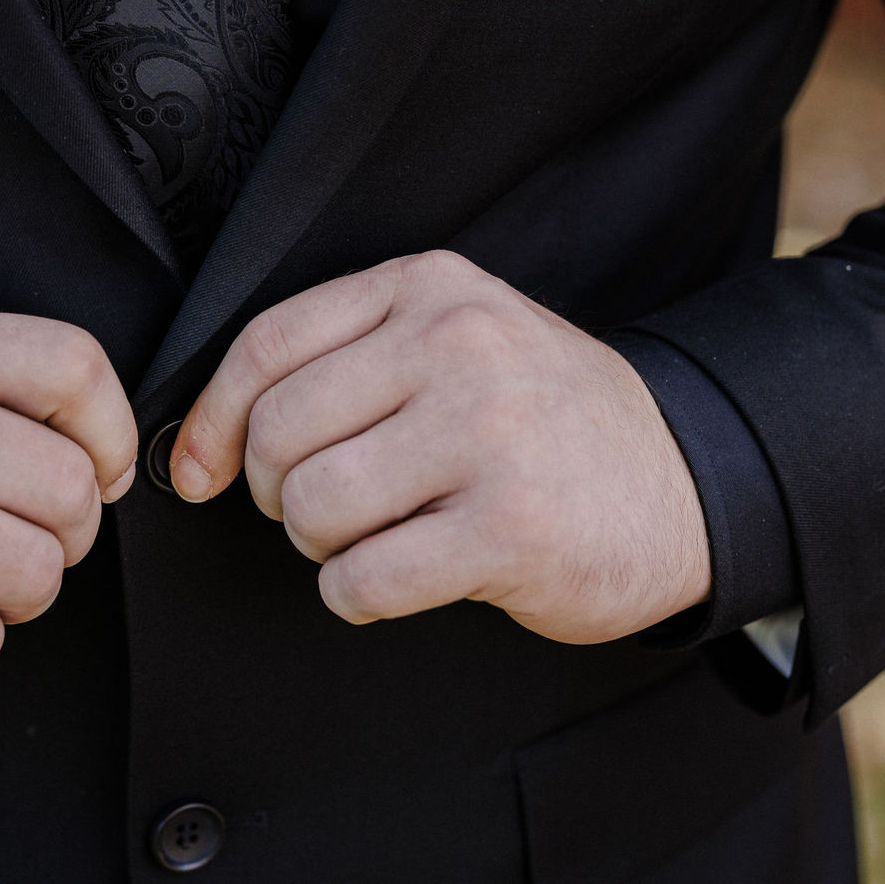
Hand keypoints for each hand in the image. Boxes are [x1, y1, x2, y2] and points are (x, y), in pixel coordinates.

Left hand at [170, 251, 708, 643]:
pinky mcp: (511, 529)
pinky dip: (357, 596)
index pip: (267, 344)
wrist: (686, 478)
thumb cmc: (542, 417)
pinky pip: (364, 580)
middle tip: (326, 510)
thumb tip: (199, 444)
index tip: (198, 471)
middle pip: (282, 433)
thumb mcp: (457, 338)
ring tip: (375, 538)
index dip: (212, 420)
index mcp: (431, 286)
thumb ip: (344, 359)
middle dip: (279, 493)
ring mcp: (489, 434)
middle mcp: (460, 345)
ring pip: (315, 508)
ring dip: (322, 548)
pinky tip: (400, 579)